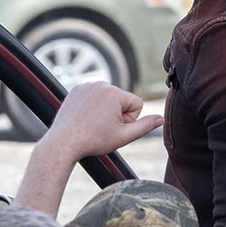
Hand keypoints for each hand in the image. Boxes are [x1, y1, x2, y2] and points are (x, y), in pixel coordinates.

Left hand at [41, 82, 162, 162]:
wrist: (63, 142)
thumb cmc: (93, 141)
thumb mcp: (124, 137)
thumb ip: (145, 126)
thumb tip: (162, 119)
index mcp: (115, 93)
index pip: (137, 104)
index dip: (129, 120)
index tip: (114, 128)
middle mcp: (102, 84)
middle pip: (122, 100)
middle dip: (117, 114)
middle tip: (101, 128)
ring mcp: (87, 85)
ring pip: (108, 99)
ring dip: (105, 111)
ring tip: (92, 124)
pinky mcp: (76, 89)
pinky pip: (94, 97)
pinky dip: (92, 107)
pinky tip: (85, 118)